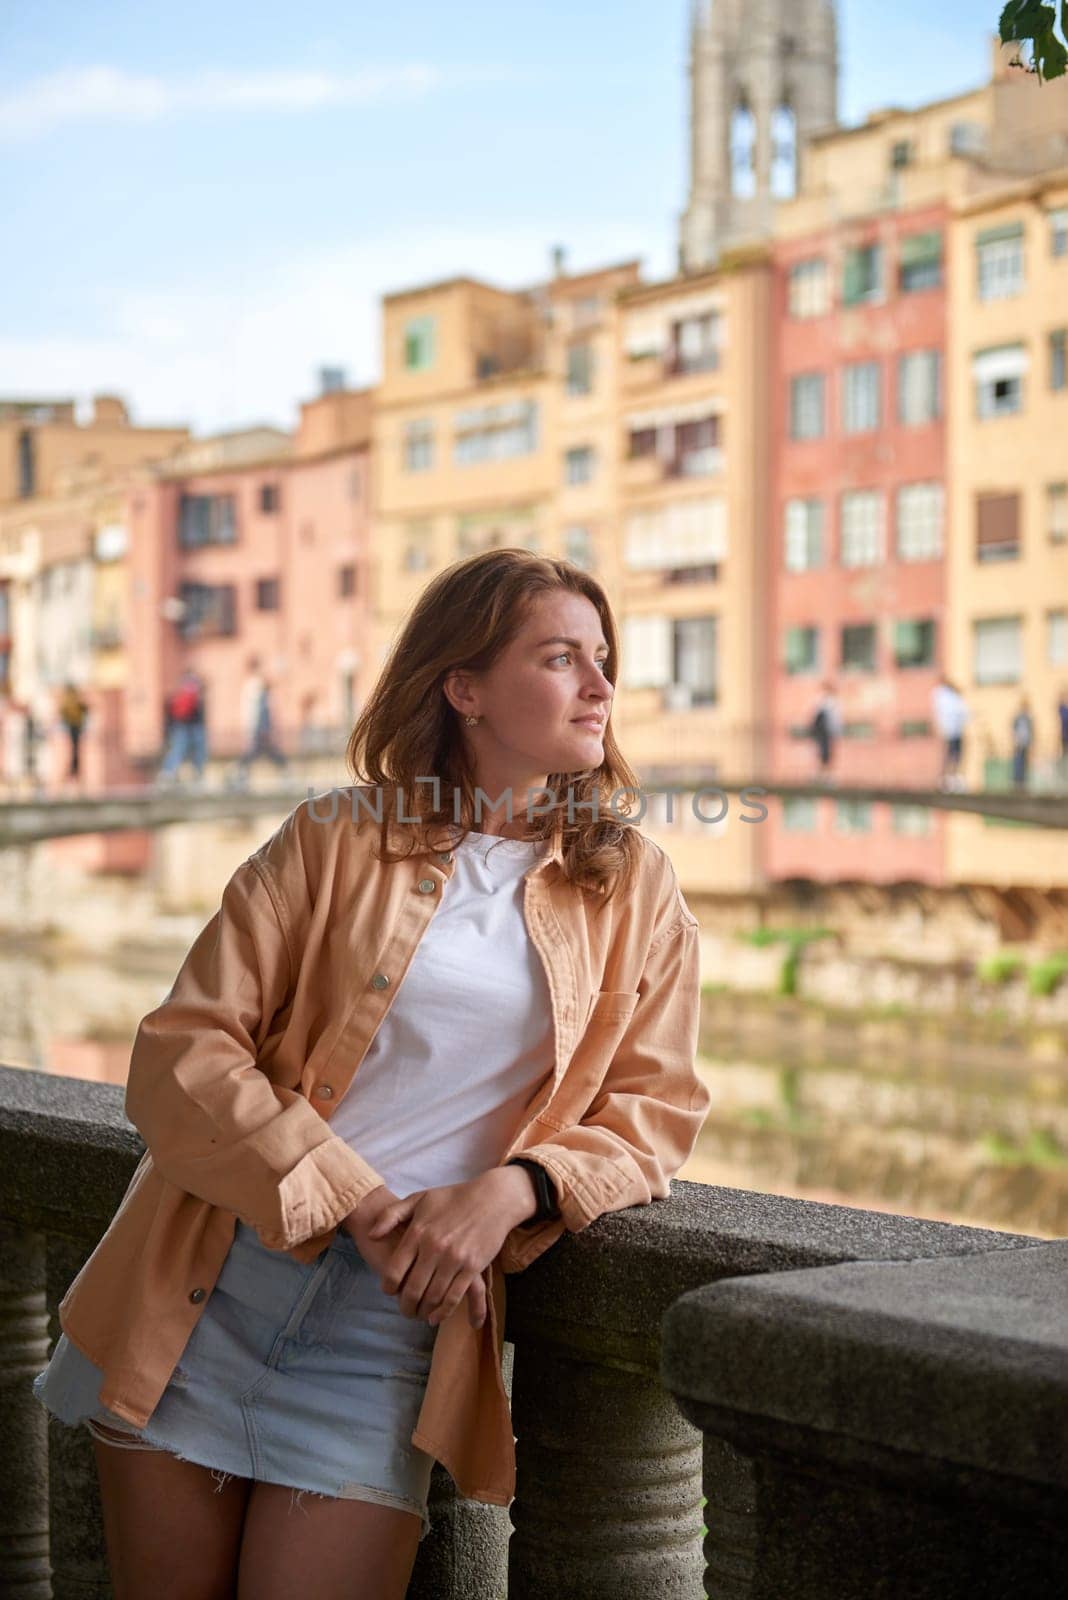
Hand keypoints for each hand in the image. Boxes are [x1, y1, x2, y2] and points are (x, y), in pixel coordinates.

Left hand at [341, 1185, 487, 1329]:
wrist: (492, 1198)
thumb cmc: (454, 1198)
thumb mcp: (420, 1198)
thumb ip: (392, 1215)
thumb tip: (371, 1235)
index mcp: (418, 1232)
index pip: (394, 1271)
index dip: (388, 1287)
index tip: (389, 1291)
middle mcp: (434, 1247)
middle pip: (412, 1290)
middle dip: (405, 1306)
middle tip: (404, 1310)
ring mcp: (454, 1259)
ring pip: (432, 1297)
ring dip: (423, 1311)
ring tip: (419, 1314)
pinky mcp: (472, 1267)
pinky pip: (454, 1297)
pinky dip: (443, 1312)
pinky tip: (436, 1317)